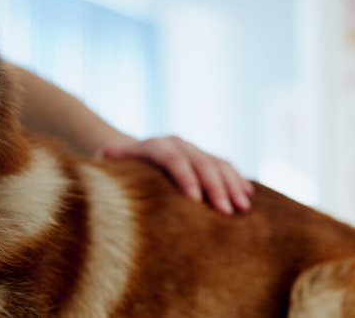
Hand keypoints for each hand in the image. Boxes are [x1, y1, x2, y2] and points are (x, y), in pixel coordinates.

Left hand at [98, 136, 253, 214]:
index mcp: (155, 145)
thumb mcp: (110, 162)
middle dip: (215, 187)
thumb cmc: (117, 166)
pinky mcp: (204, 156)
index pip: (173, 159)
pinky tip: (247, 197)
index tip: (195, 200)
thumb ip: (111, 159)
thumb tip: (107, 153)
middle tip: (224, 212)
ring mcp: (193, 149)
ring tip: (242, 208)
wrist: (130, 153)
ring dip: (232, 185)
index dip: (185, 177)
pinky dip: (237, 180)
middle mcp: (177, 143)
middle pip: (201, 162)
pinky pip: (226, 166)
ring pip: (218, 163)